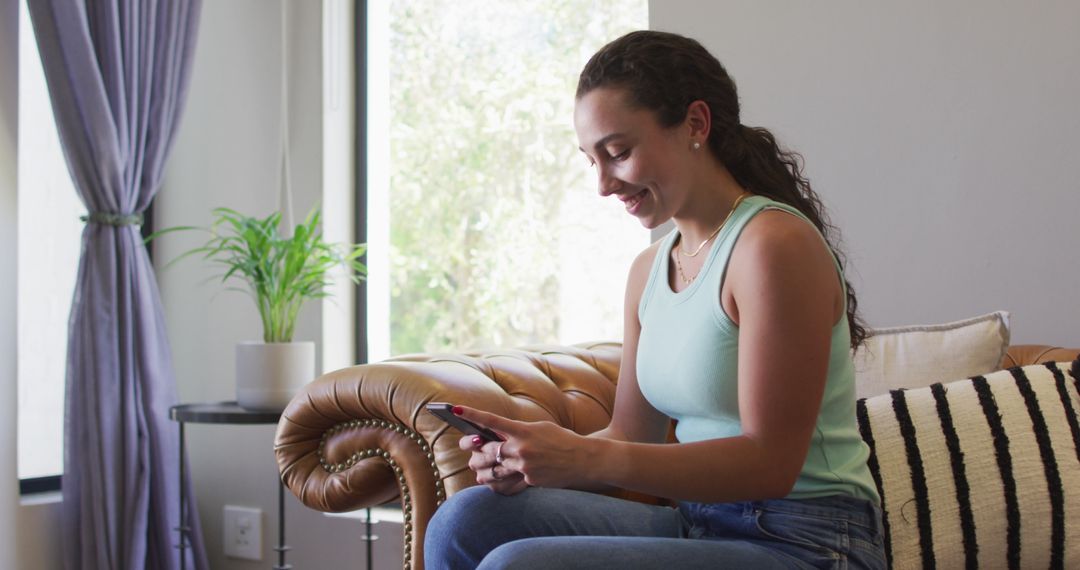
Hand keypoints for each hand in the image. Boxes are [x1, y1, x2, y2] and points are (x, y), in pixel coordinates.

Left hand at [454, 405, 595, 489]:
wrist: (584, 459)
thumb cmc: (562, 439)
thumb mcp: (540, 428)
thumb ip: (518, 431)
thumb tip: (497, 434)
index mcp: (523, 430)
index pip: (491, 420)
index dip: (471, 414)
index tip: (455, 409)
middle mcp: (521, 448)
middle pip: (487, 451)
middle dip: (477, 452)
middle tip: (471, 452)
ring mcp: (525, 466)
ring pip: (495, 470)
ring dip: (484, 470)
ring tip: (478, 471)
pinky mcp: (530, 480)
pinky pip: (509, 482)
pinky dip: (502, 481)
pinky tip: (496, 482)